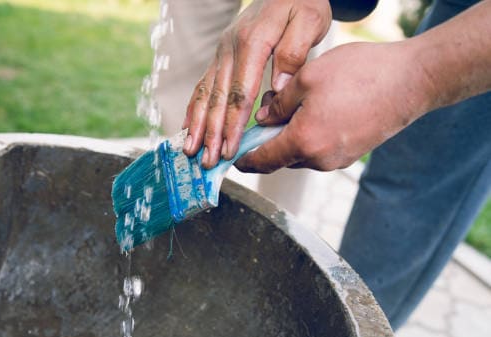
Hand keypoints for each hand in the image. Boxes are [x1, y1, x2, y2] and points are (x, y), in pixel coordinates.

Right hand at [181, 0, 331, 168]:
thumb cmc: (302, 3)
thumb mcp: (309, 21)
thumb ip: (293, 52)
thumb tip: (276, 88)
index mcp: (252, 42)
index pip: (239, 92)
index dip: (233, 124)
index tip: (230, 149)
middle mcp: (230, 48)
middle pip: (218, 98)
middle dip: (211, 132)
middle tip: (207, 160)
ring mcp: (222, 52)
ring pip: (205, 93)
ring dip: (197, 124)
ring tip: (190, 151)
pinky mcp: (220, 56)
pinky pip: (203, 84)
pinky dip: (194, 108)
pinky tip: (188, 127)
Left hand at [235, 41, 433, 172]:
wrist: (413, 81)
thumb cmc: (360, 74)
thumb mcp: (307, 78)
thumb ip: (278, 103)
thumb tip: (262, 120)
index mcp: (304, 141)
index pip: (262, 160)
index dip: (244, 160)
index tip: (233, 159)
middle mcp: (319, 159)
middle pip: (281, 158)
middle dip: (268, 141)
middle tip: (268, 114)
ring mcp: (338, 160)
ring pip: (301, 154)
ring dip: (291, 138)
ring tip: (297, 106)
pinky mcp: (352, 155)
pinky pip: (320, 151)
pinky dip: (310, 137)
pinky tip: (317, 112)